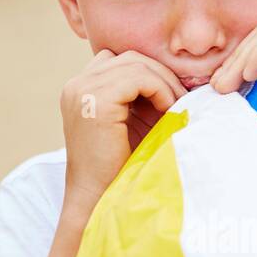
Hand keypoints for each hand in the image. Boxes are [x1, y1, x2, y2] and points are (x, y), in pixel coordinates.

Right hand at [59, 49, 185, 212]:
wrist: (99, 199)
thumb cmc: (120, 167)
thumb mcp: (130, 123)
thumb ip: (140, 96)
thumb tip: (179, 74)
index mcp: (80, 89)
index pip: (119, 60)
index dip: (148, 74)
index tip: (168, 98)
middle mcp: (76, 85)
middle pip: (129, 58)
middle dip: (160, 75)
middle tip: (180, 100)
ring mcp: (82, 90)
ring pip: (136, 64)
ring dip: (164, 83)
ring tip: (176, 108)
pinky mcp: (96, 100)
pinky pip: (139, 78)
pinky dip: (160, 90)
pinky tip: (168, 112)